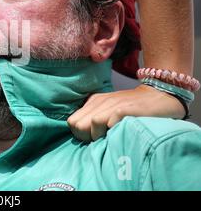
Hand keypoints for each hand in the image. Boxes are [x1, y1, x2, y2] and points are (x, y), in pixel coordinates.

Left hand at [67, 84, 185, 141]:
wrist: (161, 94)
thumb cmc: (134, 108)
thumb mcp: (110, 109)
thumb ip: (95, 119)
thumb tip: (83, 135)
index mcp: (94, 102)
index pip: (72, 122)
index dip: (81, 135)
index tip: (94, 138)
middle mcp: (100, 102)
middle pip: (77, 125)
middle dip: (87, 137)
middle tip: (102, 139)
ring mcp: (113, 103)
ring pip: (92, 123)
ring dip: (100, 135)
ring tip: (112, 136)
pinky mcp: (126, 108)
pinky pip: (109, 121)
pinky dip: (113, 129)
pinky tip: (121, 130)